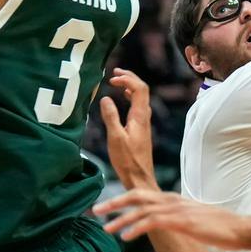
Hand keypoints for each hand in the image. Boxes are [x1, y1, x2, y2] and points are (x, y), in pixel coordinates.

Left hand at [92, 188, 250, 247]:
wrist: (241, 229)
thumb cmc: (219, 227)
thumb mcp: (192, 220)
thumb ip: (175, 220)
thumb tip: (162, 225)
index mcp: (172, 199)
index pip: (141, 193)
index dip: (121, 198)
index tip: (105, 206)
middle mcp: (172, 200)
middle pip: (135, 195)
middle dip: (113, 202)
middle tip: (95, 211)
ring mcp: (177, 210)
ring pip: (141, 209)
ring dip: (121, 219)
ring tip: (105, 228)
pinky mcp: (182, 222)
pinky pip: (154, 222)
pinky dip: (137, 227)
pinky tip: (126, 237)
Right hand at [98, 73, 156, 188]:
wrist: (140, 179)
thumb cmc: (127, 161)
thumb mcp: (115, 138)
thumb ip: (111, 117)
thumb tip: (106, 98)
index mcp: (140, 117)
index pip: (140, 88)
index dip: (127, 78)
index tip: (112, 78)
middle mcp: (144, 118)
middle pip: (142, 90)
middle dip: (129, 78)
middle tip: (115, 73)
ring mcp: (144, 123)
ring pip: (141, 98)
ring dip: (130, 86)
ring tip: (117, 82)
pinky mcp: (141, 129)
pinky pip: (138, 106)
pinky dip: (130, 97)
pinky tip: (123, 100)